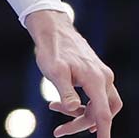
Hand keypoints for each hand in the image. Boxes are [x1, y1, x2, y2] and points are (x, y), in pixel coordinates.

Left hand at [27, 10, 121, 134]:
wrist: (53, 29)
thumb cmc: (52, 49)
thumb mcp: (54, 71)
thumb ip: (66, 92)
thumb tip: (74, 109)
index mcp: (96, 80)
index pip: (104, 112)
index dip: (105, 130)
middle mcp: (104, 78)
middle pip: (103, 111)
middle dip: (83, 123)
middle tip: (60, 130)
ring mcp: (102, 75)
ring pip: (100, 104)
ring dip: (82, 113)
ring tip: (55, 108)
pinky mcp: (96, 74)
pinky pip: (95, 96)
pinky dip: (81, 103)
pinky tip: (62, 103)